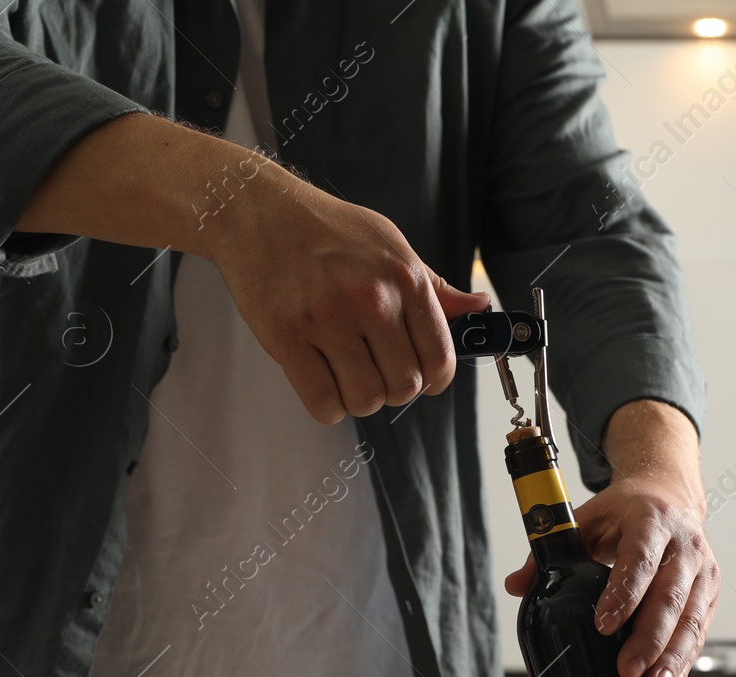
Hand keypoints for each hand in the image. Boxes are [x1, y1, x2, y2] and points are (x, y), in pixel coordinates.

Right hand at [212, 173, 489, 422]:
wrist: (256, 211)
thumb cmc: (327, 230)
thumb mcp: (391, 245)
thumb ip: (434, 287)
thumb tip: (478, 307)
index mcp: (404, 279)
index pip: (440, 358)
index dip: (435, 380)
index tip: (422, 377)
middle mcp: (371, 299)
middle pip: (404, 386)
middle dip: (394, 390)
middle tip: (376, 371)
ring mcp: (327, 320)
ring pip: (366, 399)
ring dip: (360, 398)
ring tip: (347, 373)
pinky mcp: (287, 337)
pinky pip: (323, 403)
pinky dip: (328, 407)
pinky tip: (324, 383)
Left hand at [505, 475, 719, 676]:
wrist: (671, 498)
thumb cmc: (625, 513)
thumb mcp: (586, 520)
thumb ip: (551, 553)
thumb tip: (516, 586)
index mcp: (651, 519)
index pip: (639, 558)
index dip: (624, 593)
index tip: (604, 626)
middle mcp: (685, 544)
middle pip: (669, 595)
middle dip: (650, 638)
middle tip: (628, 670)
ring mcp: (703, 569)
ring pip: (691, 617)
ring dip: (673, 655)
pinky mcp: (711, 591)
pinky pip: (701, 628)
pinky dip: (687, 657)